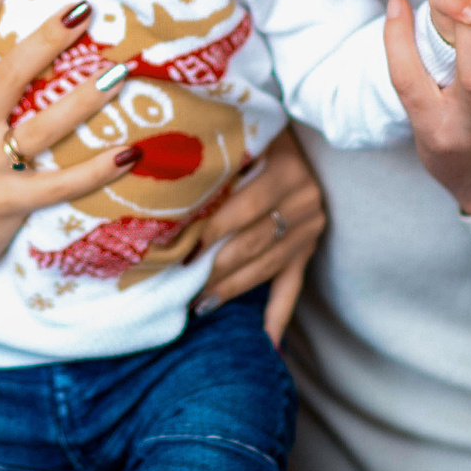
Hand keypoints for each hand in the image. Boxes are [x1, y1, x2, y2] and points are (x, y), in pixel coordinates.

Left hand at [187, 128, 324, 344]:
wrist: (312, 126)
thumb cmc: (259, 127)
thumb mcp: (243, 133)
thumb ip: (215, 156)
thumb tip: (159, 184)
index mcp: (284, 172)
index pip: (238, 212)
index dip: (206, 233)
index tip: (173, 248)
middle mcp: (303, 202)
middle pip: (251, 245)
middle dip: (212, 267)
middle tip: (177, 284)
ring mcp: (309, 229)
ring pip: (266, 268)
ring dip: (230, 289)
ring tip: (198, 304)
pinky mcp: (309, 249)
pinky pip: (292, 288)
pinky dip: (278, 317)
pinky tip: (268, 345)